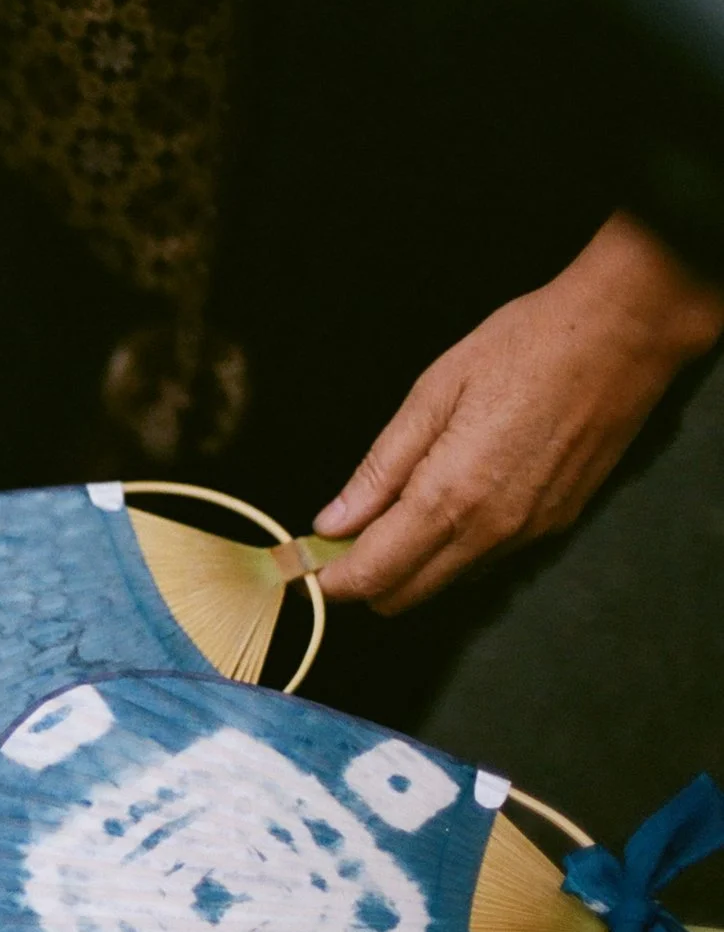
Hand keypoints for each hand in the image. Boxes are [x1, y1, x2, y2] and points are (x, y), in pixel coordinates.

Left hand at [313, 213, 723, 612]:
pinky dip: (453, 550)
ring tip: (396, 509)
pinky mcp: (555, 526)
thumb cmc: (524, 349)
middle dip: (366, 577)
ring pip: (446, 583)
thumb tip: (331, 522)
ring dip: (411, 565)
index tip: (307, 560)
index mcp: (451, 498)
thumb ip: (379, 470)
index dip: (331, 579)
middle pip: (405, 596)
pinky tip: (449, 502)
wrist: (624, 335)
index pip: (373, 576)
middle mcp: (491, 532)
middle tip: (347, 532)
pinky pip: (486, 562)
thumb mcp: (431, 396)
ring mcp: (528, 535)